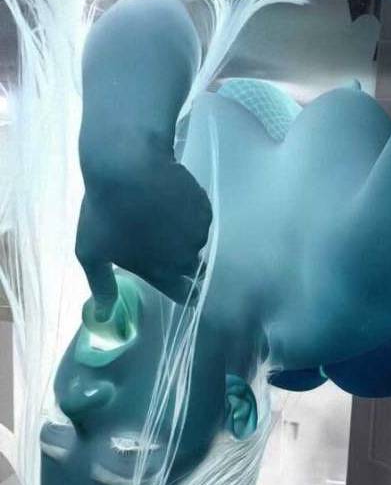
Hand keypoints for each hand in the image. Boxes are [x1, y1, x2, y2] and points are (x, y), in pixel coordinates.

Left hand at [76, 159, 211, 316]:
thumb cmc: (105, 212)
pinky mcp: (204, 208)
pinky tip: (171, 198)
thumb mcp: (92, 252)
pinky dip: (189, 210)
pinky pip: (200, 215)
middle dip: (183, 258)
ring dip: (184, 232)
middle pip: (193, 267)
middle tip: (167, 241)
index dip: (185, 292)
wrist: (128, 167)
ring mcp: (197, 232)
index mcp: (160, 272)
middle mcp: (185, 258)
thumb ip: (102, 286)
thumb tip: (102, 317)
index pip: (182, 293)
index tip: (187, 288)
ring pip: (196, 238)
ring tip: (163, 213)